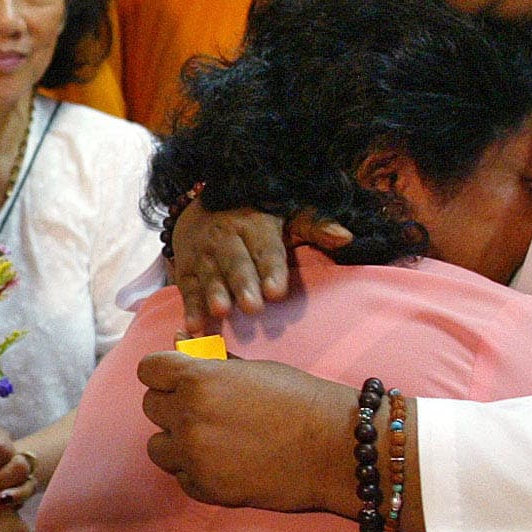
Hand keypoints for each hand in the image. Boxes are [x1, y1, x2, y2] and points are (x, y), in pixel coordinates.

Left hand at [134, 350, 356, 512]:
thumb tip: (178, 341)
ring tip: (211, 441)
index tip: (180, 379)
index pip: (149, 369)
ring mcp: (194, 455)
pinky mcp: (206, 488)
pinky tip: (225, 463)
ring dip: (177, 442)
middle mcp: (188, 416)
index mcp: (198, 378)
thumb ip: (210, 361)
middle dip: (173, 406)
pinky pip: (181, 476)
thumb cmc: (298, 399)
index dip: (164, 373)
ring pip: (158, 447)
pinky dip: (196, 472)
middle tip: (205, 410)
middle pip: (151, 406)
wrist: (334, 447)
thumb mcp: (253, 369)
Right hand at [171, 205, 352, 332]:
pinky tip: (193, 327)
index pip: (266, 249)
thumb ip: (315, 227)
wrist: (204, 205)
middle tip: (252, 306)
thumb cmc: (256, 218)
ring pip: (209, 274)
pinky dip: (189, 308)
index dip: (271, 269)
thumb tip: (346, 238)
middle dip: (243, 283)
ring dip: (213, 293)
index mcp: (256, 225)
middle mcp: (226, 237)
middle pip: (236, 262)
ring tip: (221, 311)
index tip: (277, 291)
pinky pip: (187, 288)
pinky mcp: (185, 268)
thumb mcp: (287, 214)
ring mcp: (203, 254)